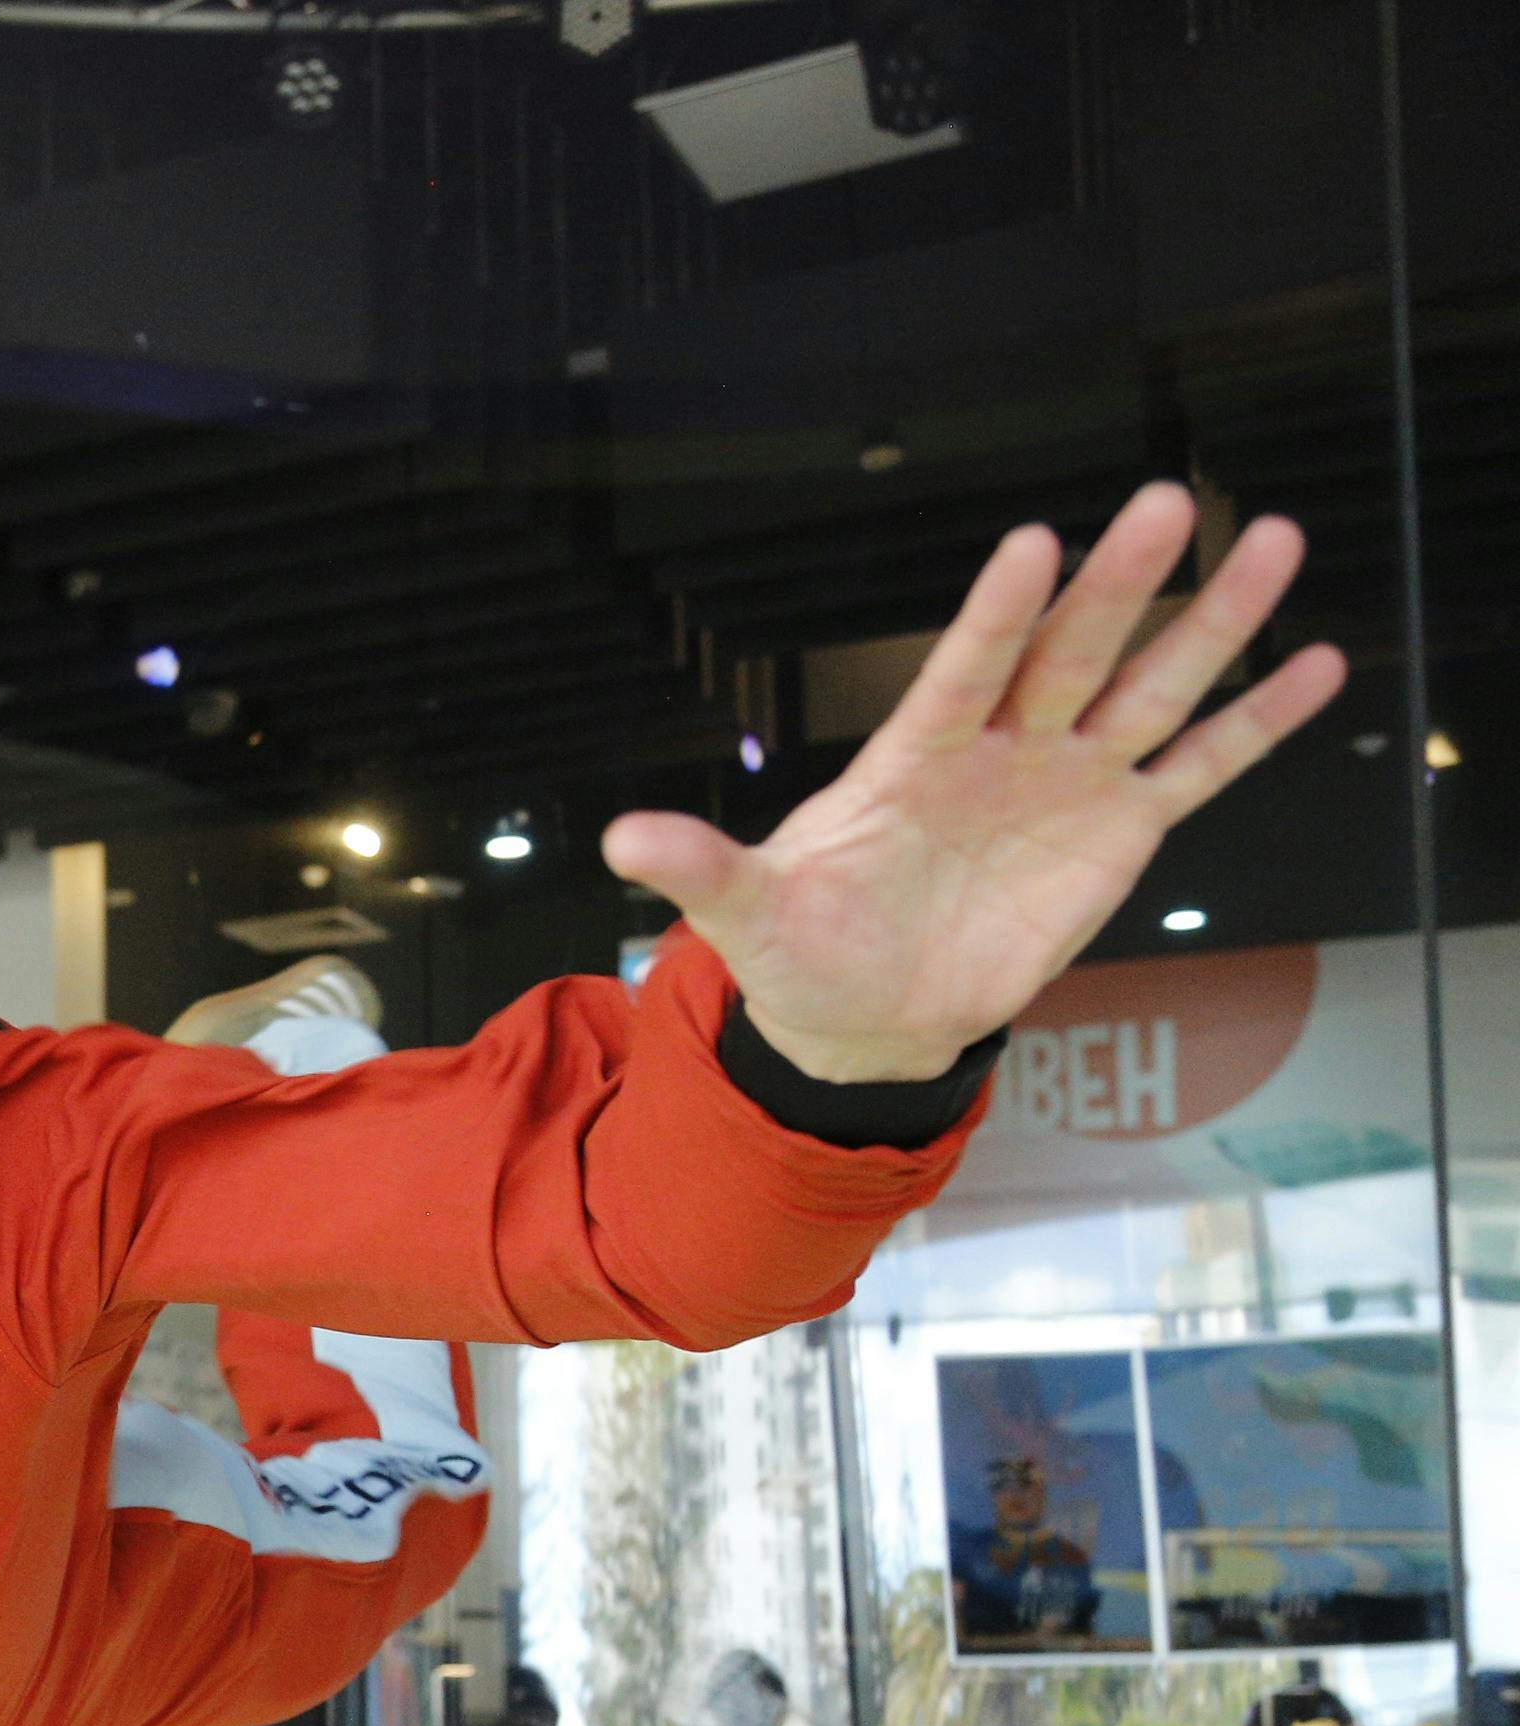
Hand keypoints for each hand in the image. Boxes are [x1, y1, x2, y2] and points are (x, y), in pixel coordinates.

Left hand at [602, 483, 1346, 1081]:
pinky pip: (1197, 769)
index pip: (963, 668)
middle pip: (1070, 652)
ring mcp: (1066, 780)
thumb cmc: (806, 947)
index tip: (1035, 540)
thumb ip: (699, 870)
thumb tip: (619, 842)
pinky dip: (1255, 723)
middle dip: (1121, 584)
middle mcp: (1000, 747)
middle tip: (1171, 501)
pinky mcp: (1118, 830)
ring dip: (1212, 623)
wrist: (865, 1013)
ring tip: (1273, 539)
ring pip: (1149, 688)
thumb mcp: (744, 914)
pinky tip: (1316, 663)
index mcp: (913, 755)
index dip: (998, 611)